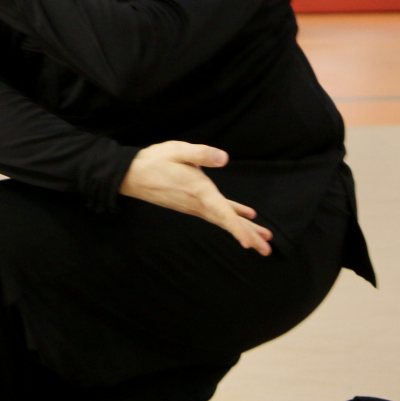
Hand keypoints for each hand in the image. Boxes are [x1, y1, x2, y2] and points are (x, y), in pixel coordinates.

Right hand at [120, 142, 272, 255]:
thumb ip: (202, 154)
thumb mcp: (179, 150)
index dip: (237, 227)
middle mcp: (199, 203)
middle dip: (248, 236)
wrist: (133, 175)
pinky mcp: (194, 203)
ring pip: (224, 220)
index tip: (249, 243)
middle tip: (266, 250)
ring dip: (244, 229)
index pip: (222, 212)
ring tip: (263, 239)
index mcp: (199, 190)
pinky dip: (233, 217)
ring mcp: (196, 206)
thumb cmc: (156, 161)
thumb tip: (224, 158)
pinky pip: (217, 213)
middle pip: (227, 222)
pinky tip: (247, 217)